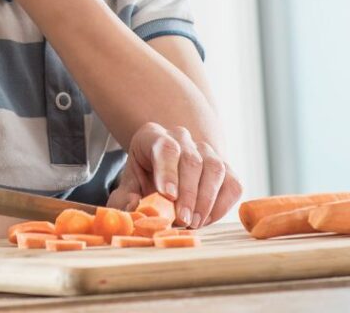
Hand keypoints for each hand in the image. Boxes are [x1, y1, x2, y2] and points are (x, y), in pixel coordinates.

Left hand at [106, 122, 241, 227]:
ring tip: (193, 222)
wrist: (166, 175)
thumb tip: (133, 207)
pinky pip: (232, 184)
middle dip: (188, 193)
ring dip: (206, 200)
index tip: (167, 195)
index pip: (166, 147)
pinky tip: (206, 219)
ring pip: (214, 168)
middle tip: (182, 219)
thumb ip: (125, 198)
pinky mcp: (225, 168)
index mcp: (153, 136)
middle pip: (191, 160)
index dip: (168, 171)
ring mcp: (206, 150)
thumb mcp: (129, 186)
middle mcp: (181, 138)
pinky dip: (222, 205)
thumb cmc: (144, 180)